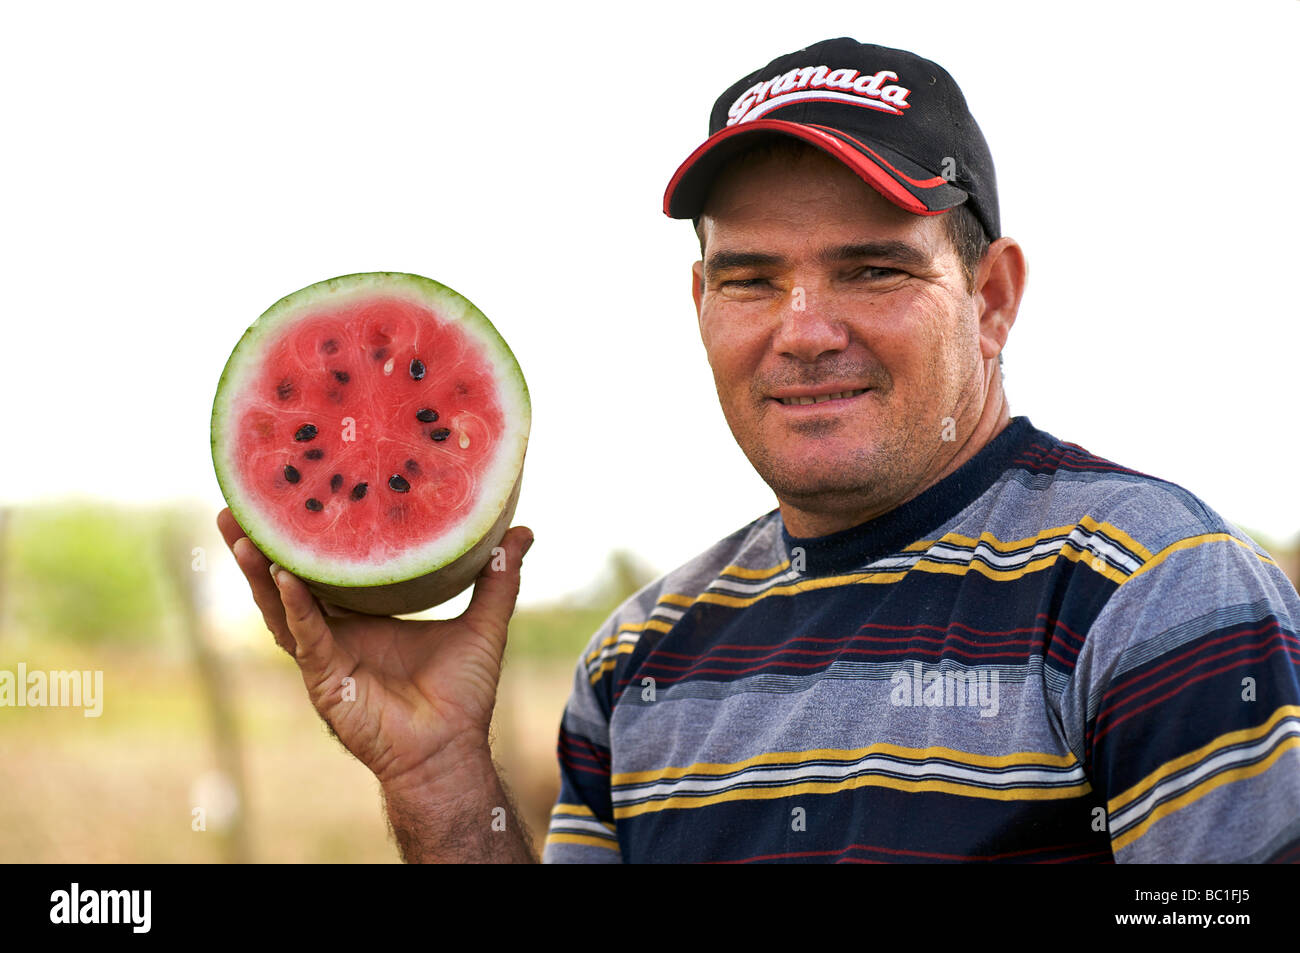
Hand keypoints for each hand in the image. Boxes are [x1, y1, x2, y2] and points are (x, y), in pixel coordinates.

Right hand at [217, 507, 532, 787]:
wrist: (451, 750)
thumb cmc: (462, 695)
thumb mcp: (482, 623)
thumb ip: (498, 578)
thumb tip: (523, 532)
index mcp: (365, 618)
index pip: (328, 568)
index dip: (309, 535)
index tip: (294, 491)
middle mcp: (337, 633)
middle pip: (288, 581)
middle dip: (261, 544)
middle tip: (237, 501)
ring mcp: (325, 657)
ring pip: (280, 606)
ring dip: (258, 570)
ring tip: (239, 530)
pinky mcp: (325, 679)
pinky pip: (306, 636)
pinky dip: (294, 606)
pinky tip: (283, 575)